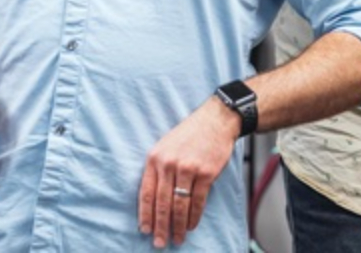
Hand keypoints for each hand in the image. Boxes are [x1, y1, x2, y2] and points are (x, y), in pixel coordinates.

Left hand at [138, 98, 238, 247]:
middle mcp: (169, 164)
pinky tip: (192, 225)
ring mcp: (188, 168)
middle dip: (160, 227)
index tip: (145, 230)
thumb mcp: (166, 147)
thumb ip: (158, 169)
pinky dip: (195, 216)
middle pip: (162, 203)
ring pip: (180, 205)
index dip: (145, 215)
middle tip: (160, 243)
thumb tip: (154, 201)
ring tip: (178, 238)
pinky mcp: (206, 173)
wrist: (216, 120)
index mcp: (154, 158)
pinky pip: (198, 201)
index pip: (146, 193)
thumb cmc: (190, 134)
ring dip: (178, 225)